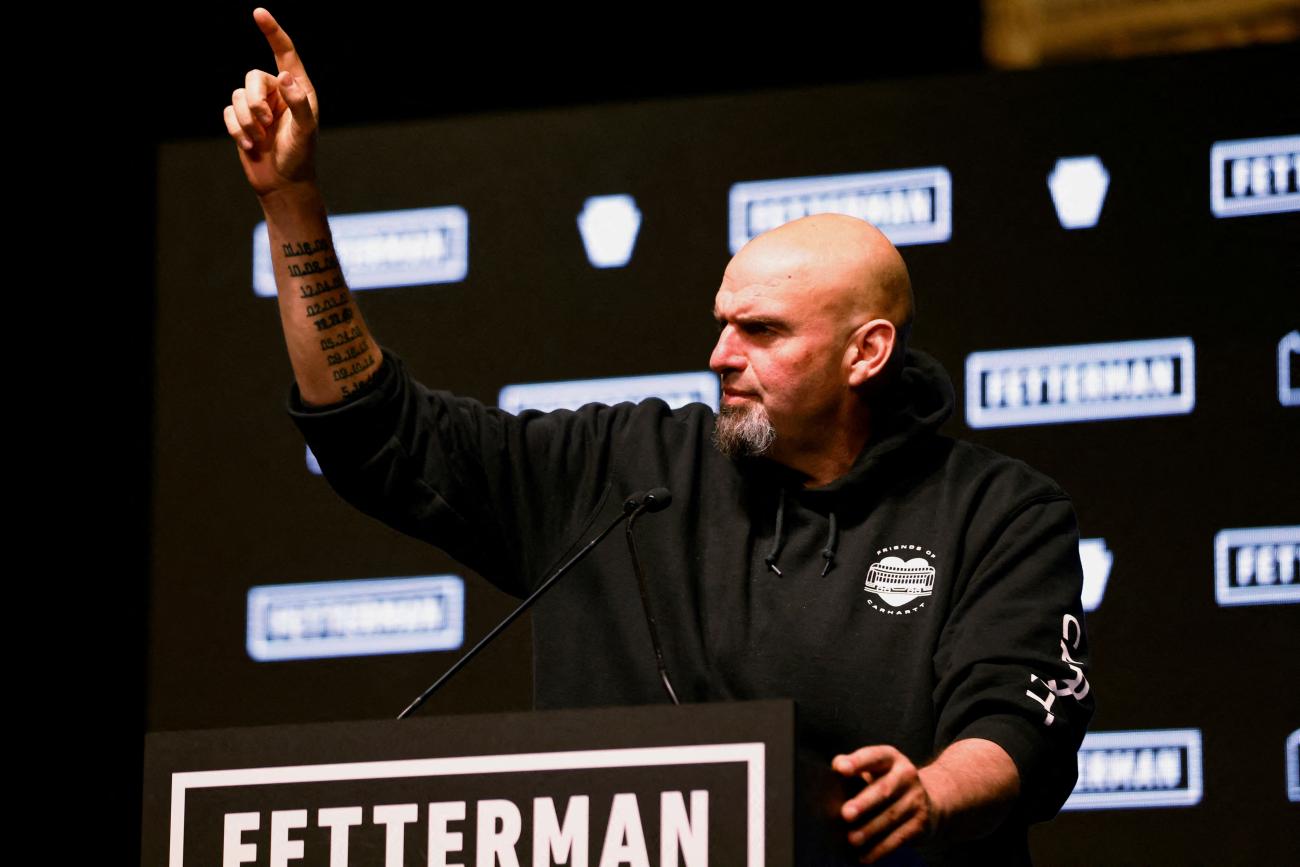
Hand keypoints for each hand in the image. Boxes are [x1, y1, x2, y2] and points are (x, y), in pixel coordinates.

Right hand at [223, 8, 318, 196]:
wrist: (283, 183)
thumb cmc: (300, 156)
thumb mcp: (306, 131)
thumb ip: (298, 104)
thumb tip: (285, 78)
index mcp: (298, 89)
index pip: (284, 54)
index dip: (272, 32)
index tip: (258, 12)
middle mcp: (277, 93)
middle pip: (252, 77)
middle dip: (255, 100)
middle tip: (266, 123)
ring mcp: (258, 106)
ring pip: (238, 96)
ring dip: (246, 120)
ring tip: (259, 139)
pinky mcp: (242, 120)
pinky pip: (229, 112)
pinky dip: (236, 130)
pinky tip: (249, 146)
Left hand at [832, 745, 936, 863]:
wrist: (930, 800)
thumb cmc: (887, 782)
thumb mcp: (875, 768)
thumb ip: (855, 766)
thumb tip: (836, 766)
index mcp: (891, 758)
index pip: (873, 756)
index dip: (857, 762)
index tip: (840, 769)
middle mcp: (907, 775)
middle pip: (884, 789)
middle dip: (864, 803)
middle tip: (846, 814)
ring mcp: (916, 799)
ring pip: (891, 816)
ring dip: (870, 830)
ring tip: (852, 839)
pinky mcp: (921, 823)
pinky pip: (899, 837)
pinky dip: (881, 849)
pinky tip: (865, 856)